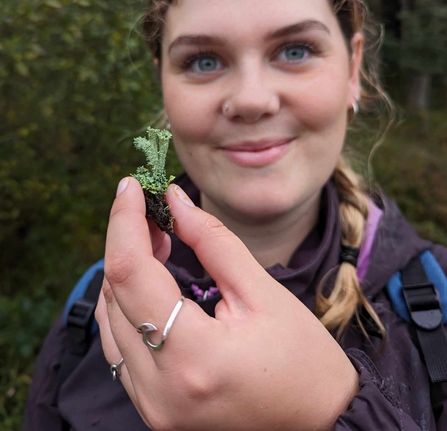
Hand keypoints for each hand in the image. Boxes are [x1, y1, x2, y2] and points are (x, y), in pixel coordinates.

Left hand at [96, 177, 358, 430]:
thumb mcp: (263, 293)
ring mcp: (152, 407)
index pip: (132, 273)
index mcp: (193, 357)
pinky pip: (121, 348)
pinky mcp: (154, 410)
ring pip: (110, 321)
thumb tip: (175, 201)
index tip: (130, 186)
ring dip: (124, 272)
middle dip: (126, 241)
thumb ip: (213, 242)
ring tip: (155, 240)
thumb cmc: (304, 361)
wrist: (321, 428)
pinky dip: (128, 305)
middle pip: (115, 295)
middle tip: (151, 210)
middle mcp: (159, 390)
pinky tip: (151, 280)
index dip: (125, 221)